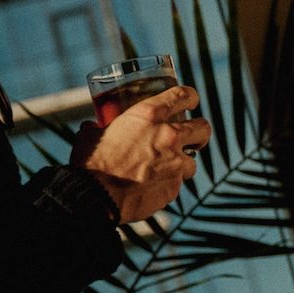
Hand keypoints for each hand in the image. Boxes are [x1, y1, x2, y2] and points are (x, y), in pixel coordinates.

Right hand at [72, 85, 211, 224]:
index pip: (182, 95)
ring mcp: (176, 161)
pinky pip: (178, 183)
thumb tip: (92, 126)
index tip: (191, 102)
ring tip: (165, 169)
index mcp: (149, 115)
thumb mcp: (90, 135)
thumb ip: (97, 127)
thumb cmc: (90, 164)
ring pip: (193, 160)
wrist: (95, 197)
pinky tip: (153, 188)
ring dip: (182, 164)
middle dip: (199, 132)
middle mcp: (168, 135)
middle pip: (203, 127)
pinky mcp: (175, 185)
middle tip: (192, 138)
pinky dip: (169, 184)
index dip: (190, 97)